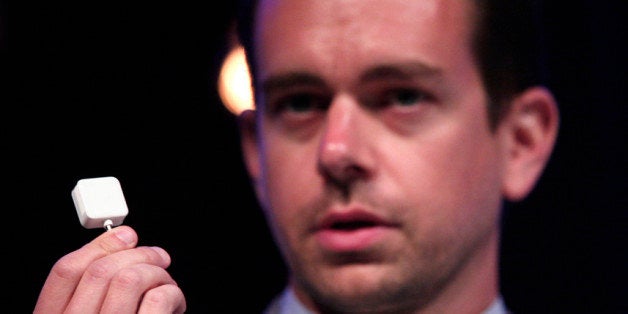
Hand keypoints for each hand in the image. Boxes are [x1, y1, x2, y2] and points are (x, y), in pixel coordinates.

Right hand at [34, 226, 185, 313]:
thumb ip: (92, 295)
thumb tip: (121, 252)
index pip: (64, 271)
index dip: (97, 245)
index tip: (124, 234)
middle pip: (101, 270)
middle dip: (138, 254)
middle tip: (158, 257)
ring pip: (131, 278)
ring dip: (157, 273)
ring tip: (166, 284)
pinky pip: (159, 299)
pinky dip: (173, 292)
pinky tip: (174, 302)